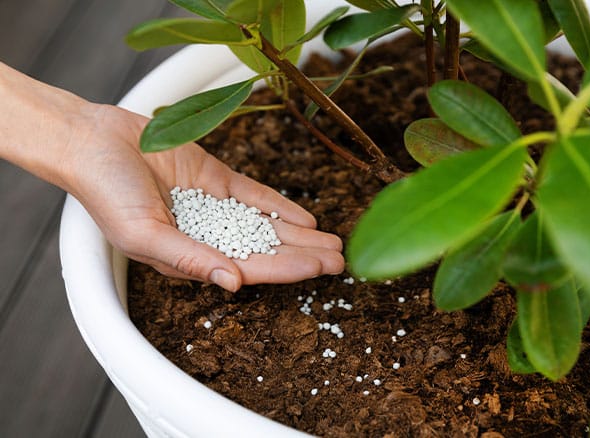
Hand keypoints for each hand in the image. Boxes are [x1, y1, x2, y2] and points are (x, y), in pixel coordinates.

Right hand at [64, 104, 343, 290]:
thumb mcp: (144, 234)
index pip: (249, 267)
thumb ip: (189, 259)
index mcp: (189, 257)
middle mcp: (207, 236)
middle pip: (265, 250)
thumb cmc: (106, 193)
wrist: (94, 142)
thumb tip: (233, 283)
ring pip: (266, 225)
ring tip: (333, 242)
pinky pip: (254, 196)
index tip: (320, 269)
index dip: (287, 269)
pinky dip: (279, 206)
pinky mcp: (216, 179)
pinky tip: (305, 216)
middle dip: (303, 256)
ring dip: (299, 234)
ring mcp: (214, 207)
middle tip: (341, 260)